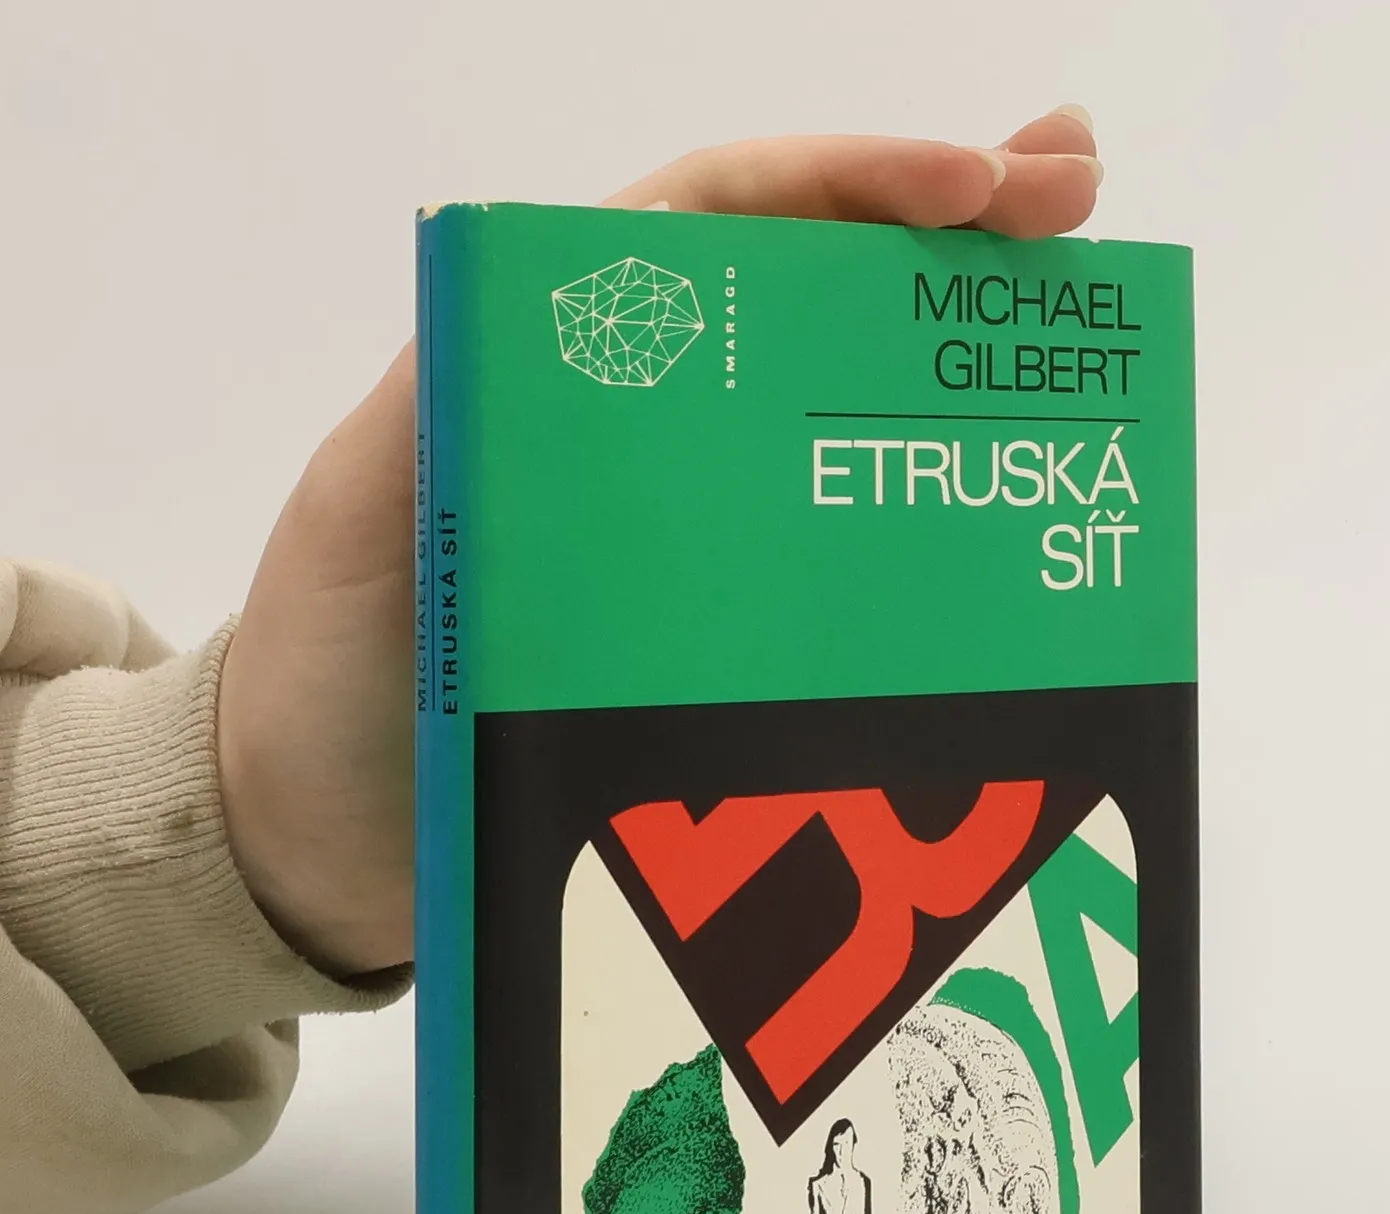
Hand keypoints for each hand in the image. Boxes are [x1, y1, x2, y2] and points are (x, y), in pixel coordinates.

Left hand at [217, 109, 1102, 975]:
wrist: (311, 850)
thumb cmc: (320, 681)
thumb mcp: (364, 520)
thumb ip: (448, 407)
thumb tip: (587, 290)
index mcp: (557, 368)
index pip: (719, 223)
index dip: (848, 186)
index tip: (973, 189)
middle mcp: (640, 433)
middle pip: (806, 296)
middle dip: (943, 233)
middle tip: (1078, 195)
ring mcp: (687, 541)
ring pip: (835, 421)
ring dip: (949, 364)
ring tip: (1078, 323)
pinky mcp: (710, 643)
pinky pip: (830, 566)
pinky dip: (918, 526)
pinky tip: (1008, 517)